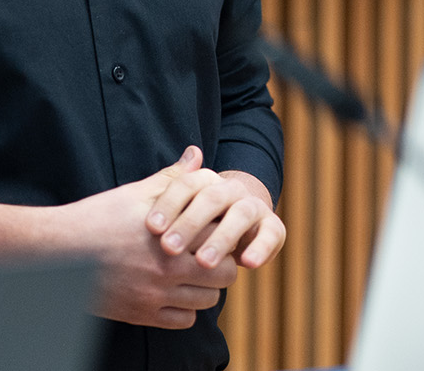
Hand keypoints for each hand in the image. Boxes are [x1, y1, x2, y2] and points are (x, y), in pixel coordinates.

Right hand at [55, 148, 242, 328]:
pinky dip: (186, 309)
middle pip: (224, 275)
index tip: (217, 227)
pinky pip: (184, 321)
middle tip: (211, 252)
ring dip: (206, 287)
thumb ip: (173, 177)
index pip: (222, 238)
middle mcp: (167, 271)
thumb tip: (197, 155)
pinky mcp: (141, 315)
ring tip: (194, 272)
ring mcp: (155, 297)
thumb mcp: (136, 193)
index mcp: (172, 237)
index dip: (224, 231)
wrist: (58, 253)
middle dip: (223, 262)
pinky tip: (175, 291)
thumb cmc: (98, 218)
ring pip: (207, 301)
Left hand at [143, 148, 286, 271]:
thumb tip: (174, 159)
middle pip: (212, 198)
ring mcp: (254, 207)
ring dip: (222, 238)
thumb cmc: (196, 219)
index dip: (169, 204)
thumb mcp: (175, 206)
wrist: (241, 221)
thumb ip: (166, 187)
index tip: (150, 228)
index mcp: (206, 181)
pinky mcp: (272, 228)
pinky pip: (270, 235)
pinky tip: (247, 264)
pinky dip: (262, 248)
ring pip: (240, 216)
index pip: (187, 184)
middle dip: (190, 223)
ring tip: (203, 263)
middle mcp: (232, 190)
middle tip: (170, 248)